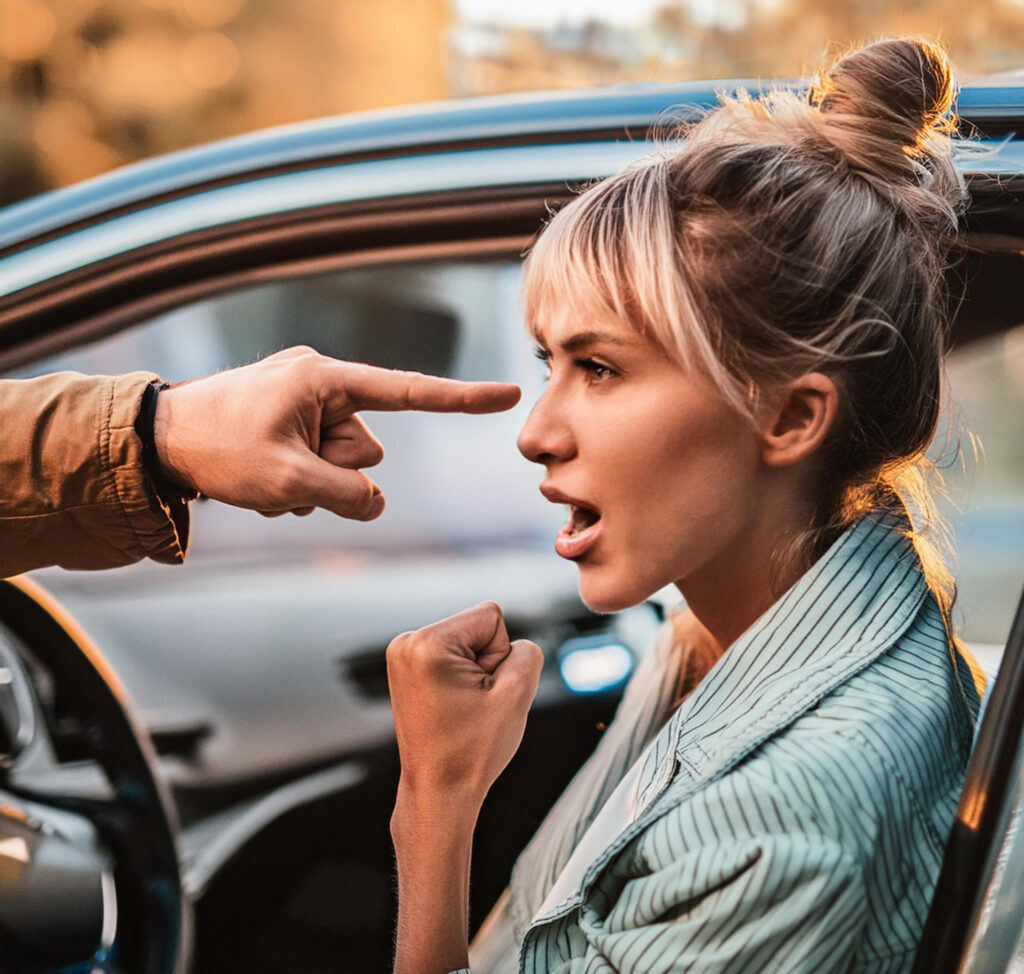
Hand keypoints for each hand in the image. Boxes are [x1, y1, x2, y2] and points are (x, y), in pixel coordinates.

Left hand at [152, 346, 520, 519]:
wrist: (155, 441)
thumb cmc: (216, 448)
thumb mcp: (288, 483)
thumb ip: (347, 497)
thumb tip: (374, 504)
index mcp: (325, 380)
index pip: (409, 392)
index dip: (462, 399)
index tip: (507, 395)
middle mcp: (320, 384)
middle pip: (366, 449)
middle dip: (334, 474)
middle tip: (284, 476)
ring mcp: (303, 402)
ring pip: (341, 464)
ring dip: (313, 483)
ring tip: (266, 478)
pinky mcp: (288, 420)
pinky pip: (318, 462)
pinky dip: (297, 480)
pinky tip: (260, 479)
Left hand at [387, 602, 543, 804]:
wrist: (440, 791)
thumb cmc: (469, 753)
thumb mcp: (517, 695)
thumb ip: (528, 652)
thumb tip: (517, 643)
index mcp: (427, 644)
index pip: (492, 617)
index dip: (500, 656)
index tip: (482, 693)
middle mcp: (407, 643)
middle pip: (477, 627)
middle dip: (486, 663)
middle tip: (473, 704)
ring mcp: (402, 656)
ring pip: (467, 642)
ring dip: (475, 672)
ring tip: (463, 708)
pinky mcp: (407, 669)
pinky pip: (452, 656)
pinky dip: (460, 678)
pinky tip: (453, 707)